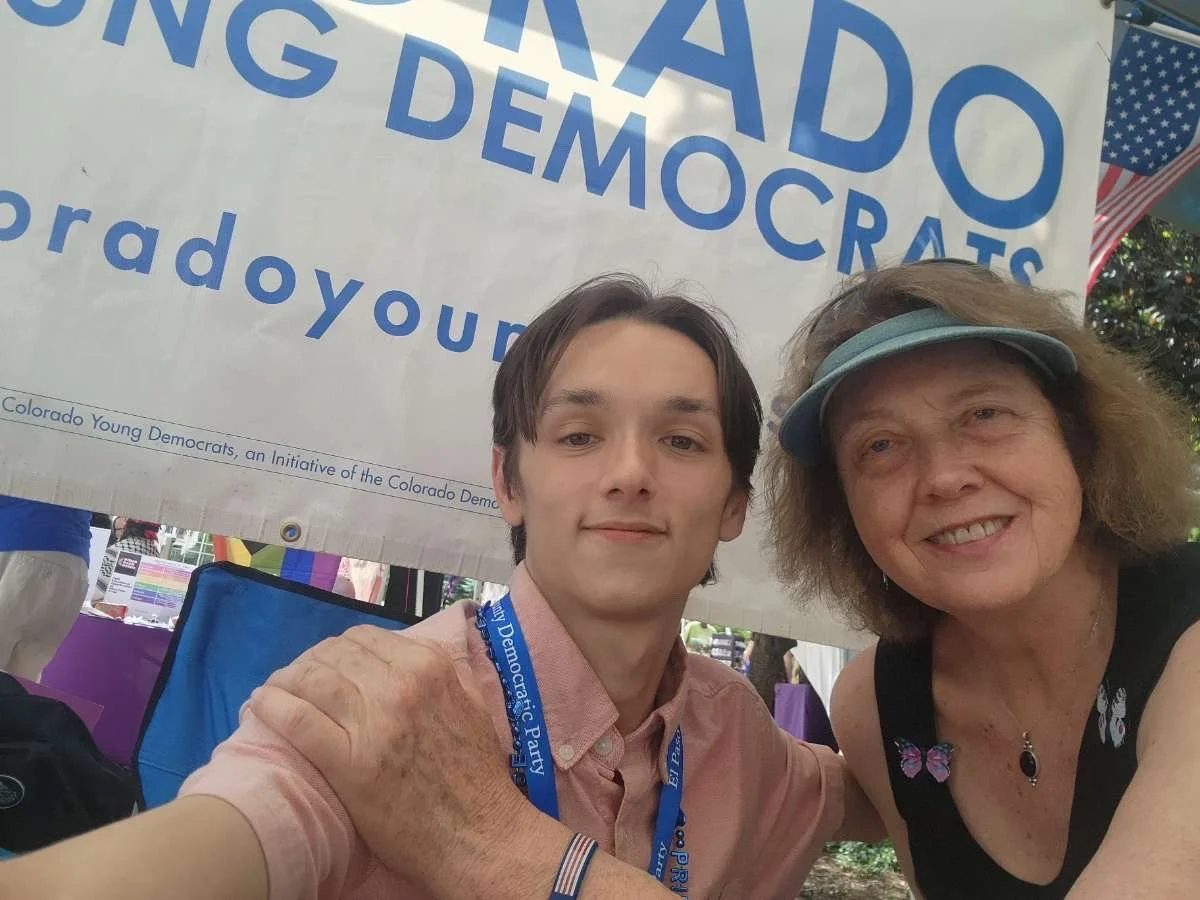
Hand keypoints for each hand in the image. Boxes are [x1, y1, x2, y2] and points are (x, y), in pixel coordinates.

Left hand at [248, 626, 528, 896]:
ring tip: (272, 689)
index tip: (326, 663)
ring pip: (313, 681)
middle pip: (334, 655)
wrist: (476, 831)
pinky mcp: (349, 762)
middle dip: (309, 662)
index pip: (365, 639)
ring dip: (285, 680)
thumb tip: (414, 652)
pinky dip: (273, 707)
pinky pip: (299, 721)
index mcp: (429, 667)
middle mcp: (400, 685)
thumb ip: (446, 671)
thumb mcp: (473, 703)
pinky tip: (260, 704)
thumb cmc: (476, 772)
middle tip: (296, 678)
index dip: (337, 649)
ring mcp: (373, 722)